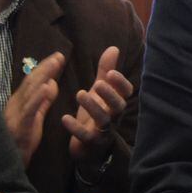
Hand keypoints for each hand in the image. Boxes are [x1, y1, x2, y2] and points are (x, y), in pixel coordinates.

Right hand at [4, 52, 63, 164]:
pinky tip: (49, 87)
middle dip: (45, 67)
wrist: (6, 164)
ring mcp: (16, 114)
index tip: (57, 57)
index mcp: (19, 102)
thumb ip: (43, 102)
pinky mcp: (20, 125)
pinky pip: (30, 109)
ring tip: (56, 63)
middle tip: (59, 55)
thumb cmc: (21, 141)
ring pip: (30, 91)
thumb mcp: (35, 117)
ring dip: (43, 75)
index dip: (44, 68)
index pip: (32, 81)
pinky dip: (39, 97)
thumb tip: (52, 83)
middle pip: (31, 81)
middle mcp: (16, 104)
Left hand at [65, 46, 133, 166]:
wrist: (87, 144)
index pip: (126, 92)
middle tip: (98, 83)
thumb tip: (113, 48)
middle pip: (118, 106)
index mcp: (116, 101)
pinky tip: (65, 118)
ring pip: (104, 120)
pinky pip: (86, 136)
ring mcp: (104, 130)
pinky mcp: (91, 142)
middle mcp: (113, 116)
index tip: (111, 73)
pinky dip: (76, 128)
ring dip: (93, 107)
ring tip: (80, 94)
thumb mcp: (100, 90)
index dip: (120, 83)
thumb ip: (105, 70)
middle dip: (110, 94)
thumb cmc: (95, 112)